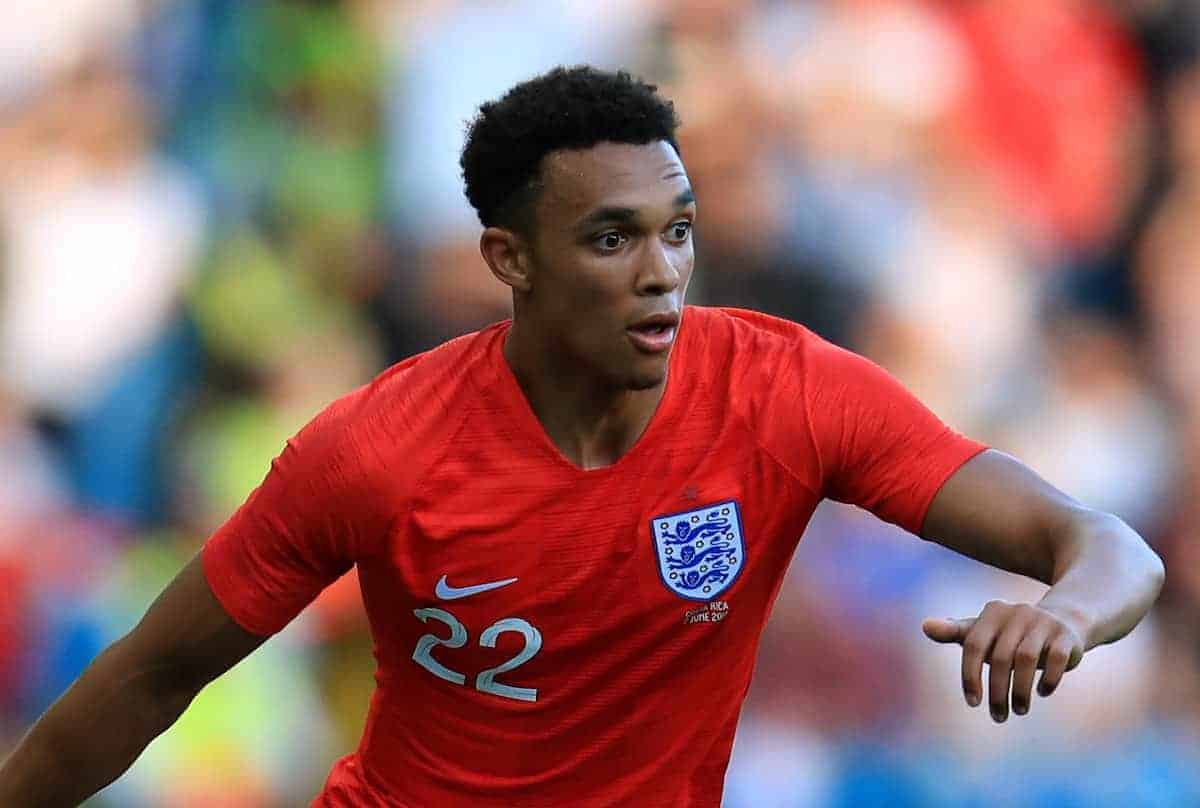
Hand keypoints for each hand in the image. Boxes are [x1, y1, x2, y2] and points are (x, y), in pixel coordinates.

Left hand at [922, 601, 1084, 722]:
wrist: (1061, 621)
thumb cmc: (1010, 633)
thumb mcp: (983, 631)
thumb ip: (955, 632)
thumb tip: (924, 626)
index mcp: (992, 613)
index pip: (973, 645)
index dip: (970, 675)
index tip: (973, 703)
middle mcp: (1017, 613)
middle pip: (1000, 658)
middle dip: (997, 692)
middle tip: (998, 717)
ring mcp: (1043, 623)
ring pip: (1026, 660)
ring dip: (1020, 691)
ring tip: (1018, 711)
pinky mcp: (1066, 636)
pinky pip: (1056, 659)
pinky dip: (1048, 679)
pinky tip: (1042, 693)